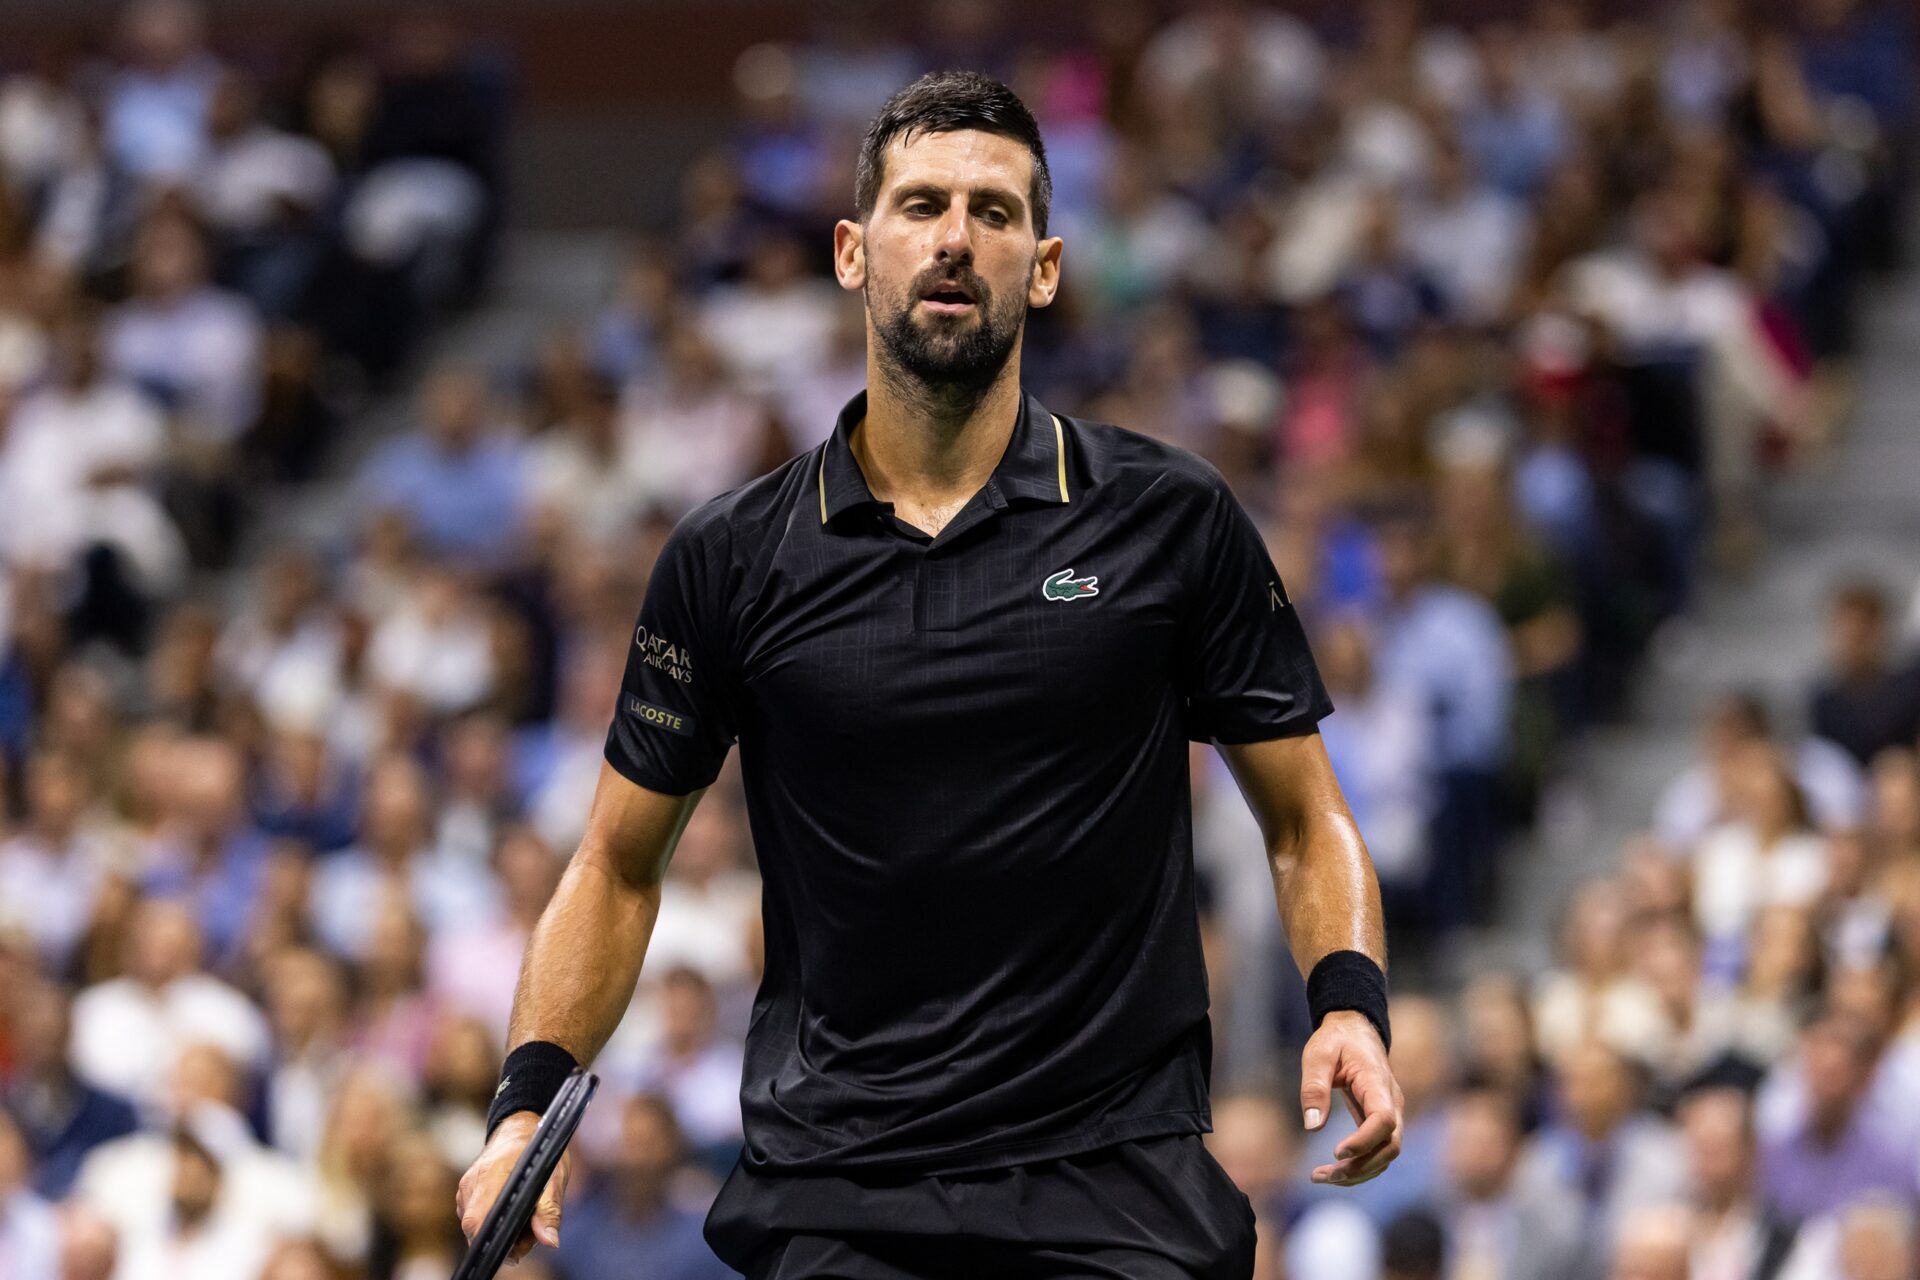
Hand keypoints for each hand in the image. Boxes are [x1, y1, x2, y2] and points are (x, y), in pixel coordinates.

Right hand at [456, 1112, 572, 1264]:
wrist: (519, 1126)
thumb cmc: (538, 1148)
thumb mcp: (555, 1177)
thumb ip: (550, 1210)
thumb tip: (549, 1241)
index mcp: (492, 1175)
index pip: (477, 1221)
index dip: (492, 1241)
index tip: (513, 1250)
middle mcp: (472, 1183)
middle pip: (476, 1228)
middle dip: (503, 1240)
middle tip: (529, 1236)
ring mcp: (465, 1187)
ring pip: (476, 1225)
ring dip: (500, 1230)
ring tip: (525, 1218)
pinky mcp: (464, 1192)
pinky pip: (475, 1217)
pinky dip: (493, 1221)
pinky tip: (512, 1212)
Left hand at [1300, 1011, 1402, 1186]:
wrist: (1356, 1031)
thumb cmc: (1336, 1041)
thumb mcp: (1318, 1054)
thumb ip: (1314, 1087)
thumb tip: (1312, 1125)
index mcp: (1377, 1083)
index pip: (1383, 1119)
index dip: (1364, 1141)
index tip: (1335, 1152)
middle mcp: (1392, 1102)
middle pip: (1390, 1145)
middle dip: (1360, 1166)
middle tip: (1324, 1175)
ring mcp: (1391, 1114)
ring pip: (1386, 1154)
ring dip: (1358, 1172)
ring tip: (1321, 1177)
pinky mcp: (1382, 1123)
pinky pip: (1379, 1151)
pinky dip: (1360, 1167)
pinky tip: (1333, 1172)